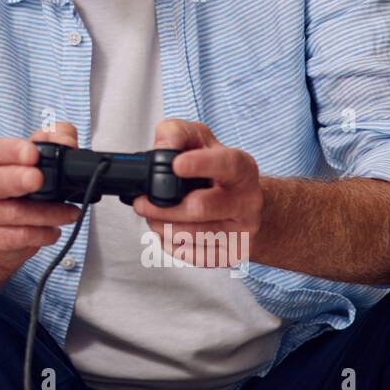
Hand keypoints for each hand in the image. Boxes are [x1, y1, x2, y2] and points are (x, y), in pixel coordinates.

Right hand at [0, 121, 83, 282]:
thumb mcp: (26, 159)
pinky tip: (54, 230)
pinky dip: (40, 234)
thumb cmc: (8, 189)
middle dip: (17, 180)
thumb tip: (66, 140)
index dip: (12, 151)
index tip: (33, 153)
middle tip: (39, 179)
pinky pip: (15, 237)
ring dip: (45, 213)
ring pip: (11, 213)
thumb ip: (49, 140)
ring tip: (69, 212)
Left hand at [131, 119, 261, 267]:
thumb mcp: (200, 140)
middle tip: (141, 203)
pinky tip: (168, 232)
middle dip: (162, 208)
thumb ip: (177, 133)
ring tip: (152, 217)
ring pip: (193, 235)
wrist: (245, 204)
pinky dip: (172, 245)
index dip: (200, 164)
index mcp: (242, 168)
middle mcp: (248, 201)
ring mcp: (243, 231)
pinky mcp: (232, 254)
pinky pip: (194, 256)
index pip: (225, 165)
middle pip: (201, 208)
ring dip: (162, 227)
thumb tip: (163, 145)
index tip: (176, 165)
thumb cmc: (217, 171)